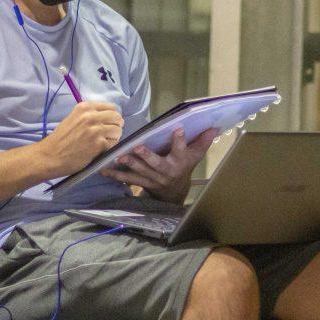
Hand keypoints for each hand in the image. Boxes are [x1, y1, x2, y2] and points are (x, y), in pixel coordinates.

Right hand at [36, 101, 123, 175]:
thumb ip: (89, 115)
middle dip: (116, 126)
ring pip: (117, 131)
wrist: (50, 156)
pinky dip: (109, 148)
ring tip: (103, 143)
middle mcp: (91, 116)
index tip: (109, 123)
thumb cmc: (60, 139)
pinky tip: (99, 150)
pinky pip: (113, 144)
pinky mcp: (99, 144)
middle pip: (117, 118)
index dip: (113, 117)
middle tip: (109, 135)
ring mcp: (96, 130)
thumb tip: (107, 118)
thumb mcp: (73, 118)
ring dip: (114, 138)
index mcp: (85, 107)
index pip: (111, 107)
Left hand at [100, 127, 218, 204]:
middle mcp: (166, 172)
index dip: (180, 141)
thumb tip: (215, 127)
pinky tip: (104, 170)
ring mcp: (153, 179)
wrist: (174, 192)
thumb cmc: (184, 168)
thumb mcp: (195, 156)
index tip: (178, 129)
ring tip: (118, 158)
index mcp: (180, 162)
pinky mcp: (142, 183)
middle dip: (147, 156)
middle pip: (156, 163)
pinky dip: (116, 175)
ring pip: (140, 172)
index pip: (181, 150)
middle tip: (137, 148)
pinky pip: (128, 180)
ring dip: (129, 166)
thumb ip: (203, 141)